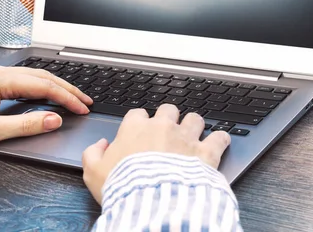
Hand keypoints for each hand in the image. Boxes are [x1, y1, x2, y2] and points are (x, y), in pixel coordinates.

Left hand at [0, 63, 92, 146]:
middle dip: (67, 88)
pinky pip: (21, 78)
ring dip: (54, 86)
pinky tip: (44, 93)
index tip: (82, 109)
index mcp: (0, 79)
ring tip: (71, 97)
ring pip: (32, 75)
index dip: (66, 98)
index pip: (44, 86)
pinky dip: (39, 85)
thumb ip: (25, 124)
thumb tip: (54, 119)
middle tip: (85, 101)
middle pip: (42, 76)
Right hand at [82, 103, 230, 203]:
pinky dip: (220, 140)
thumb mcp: (93, 173)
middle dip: (169, 119)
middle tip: (167, 132)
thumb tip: (99, 146)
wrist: (151, 202)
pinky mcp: (206, 152)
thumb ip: (92, 154)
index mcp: (135, 129)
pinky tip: (219, 143)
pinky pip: (219, 137)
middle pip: (168, 110)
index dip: (139, 123)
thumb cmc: (123, 187)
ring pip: (194, 118)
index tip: (140, 132)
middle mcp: (162, 127)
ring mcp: (186, 138)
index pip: (138, 114)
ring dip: (194, 126)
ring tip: (192, 136)